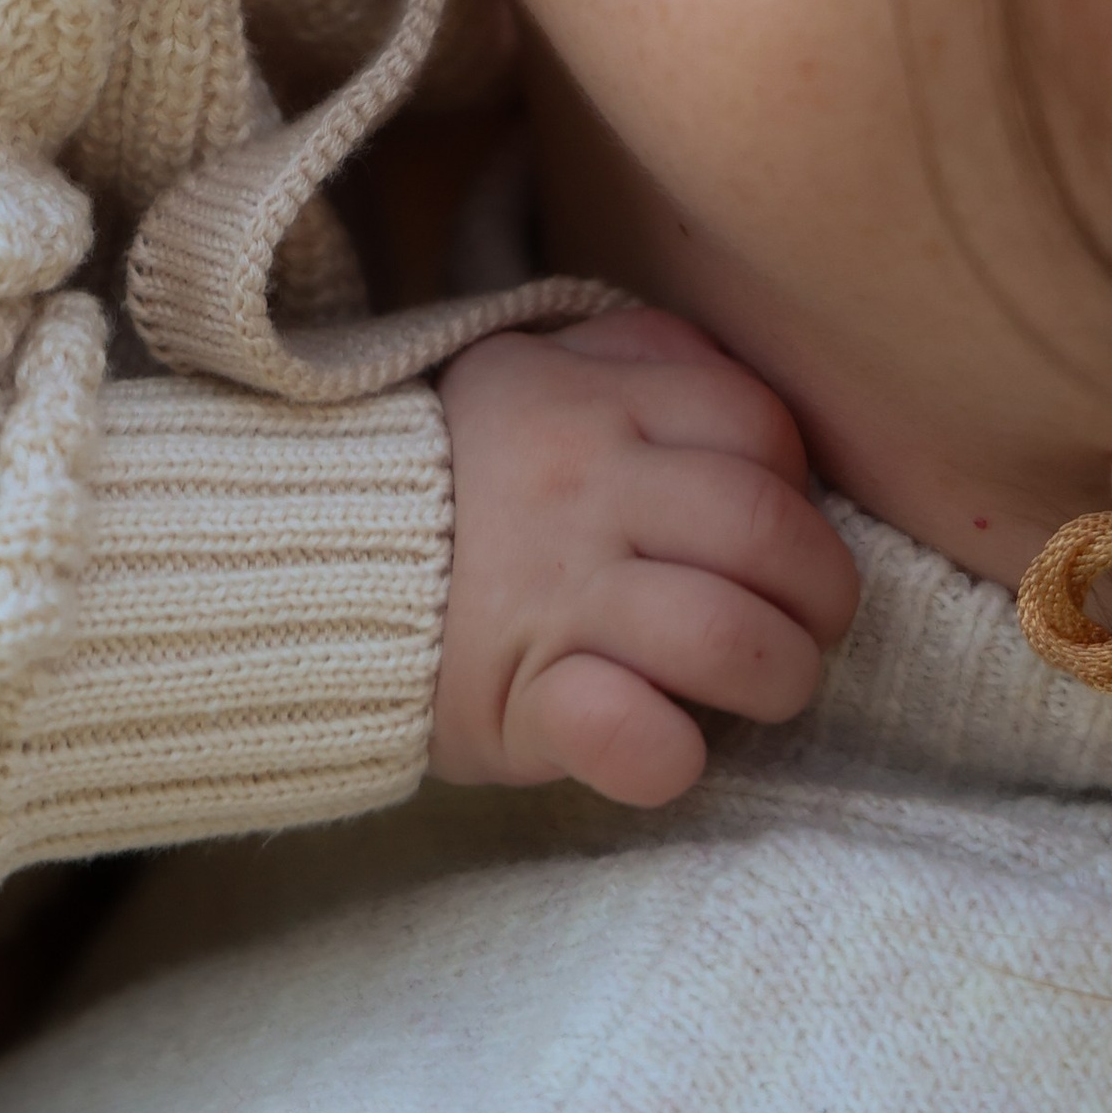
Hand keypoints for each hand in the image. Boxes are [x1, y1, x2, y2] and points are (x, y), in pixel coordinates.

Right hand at [432, 309, 859, 808]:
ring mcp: (550, 597)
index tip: (780, 535)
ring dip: (777, 678)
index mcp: (588, 401)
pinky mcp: (516, 703)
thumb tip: (731, 382)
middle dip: (821, 595)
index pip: (758, 427)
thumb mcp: (524, 375)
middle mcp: (577, 490)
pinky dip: (671, 755)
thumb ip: (631, 358)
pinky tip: (672, 748)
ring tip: (763, 690)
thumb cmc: (447, 482)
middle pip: (766, 534)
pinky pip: (632, 736)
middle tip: (806, 628)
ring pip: (727, 637)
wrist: (290, 569)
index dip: (798, 489)